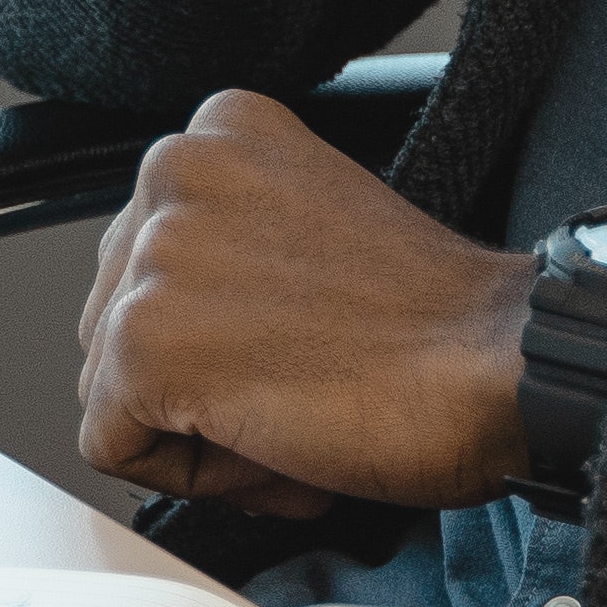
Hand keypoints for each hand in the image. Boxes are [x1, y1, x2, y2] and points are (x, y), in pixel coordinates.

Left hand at [72, 91, 534, 515]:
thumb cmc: (435, 320)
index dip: (217, 329)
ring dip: (197, 429)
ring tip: (296, 413)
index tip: (290, 341)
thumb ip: (229, 239)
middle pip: (115, 321)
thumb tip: (173, 315)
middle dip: (195, 381)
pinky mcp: (144, 346)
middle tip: (298, 385)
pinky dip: (196, 476)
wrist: (496, 367)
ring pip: (110, 389)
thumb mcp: (310, 224)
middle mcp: (175, 170)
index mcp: (220, 131)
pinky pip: (116, 449)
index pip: (146, 258)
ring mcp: (153, 257)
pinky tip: (282, 447)